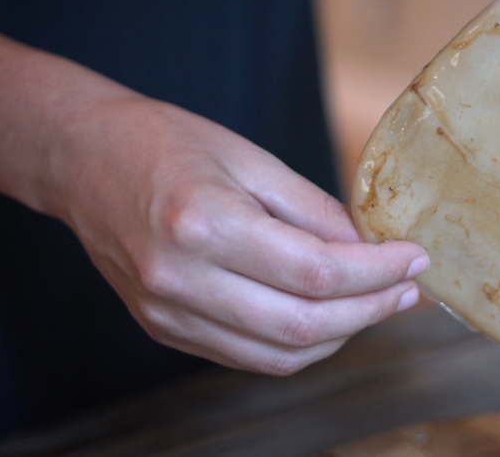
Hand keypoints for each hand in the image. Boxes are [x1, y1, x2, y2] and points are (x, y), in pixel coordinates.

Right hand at [52, 96, 428, 375]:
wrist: (85, 160)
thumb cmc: (167, 144)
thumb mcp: (250, 160)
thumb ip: (314, 210)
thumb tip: (369, 249)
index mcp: (205, 225)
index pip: (317, 272)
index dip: (378, 272)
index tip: (415, 258)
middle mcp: (181, 280)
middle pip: (303, 325)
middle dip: (372, 310)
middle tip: (408, 289)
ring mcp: (168, 313)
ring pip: (279, 355)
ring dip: (341, 336)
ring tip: (377, 303)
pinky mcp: (163, 329)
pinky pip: (247, 356)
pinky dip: (298, 345)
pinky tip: (327, 316)